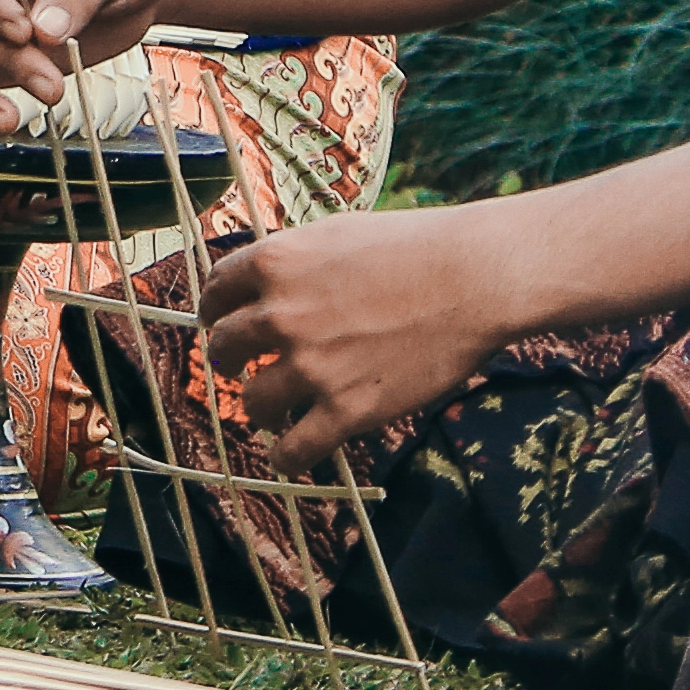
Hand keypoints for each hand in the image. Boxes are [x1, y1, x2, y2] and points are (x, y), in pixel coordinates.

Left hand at [192, 204, 517, 467]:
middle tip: (241, 367)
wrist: (474, 278)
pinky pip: (294, 449)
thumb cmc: (416, 247)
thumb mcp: (338, 234)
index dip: (215, 310)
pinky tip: (289, 453)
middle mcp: (281, 314)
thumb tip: (271, 280)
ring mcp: (311, 365)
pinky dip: (285, 455)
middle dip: (229, 359)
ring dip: (258, 408)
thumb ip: (296, 260)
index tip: (221, 323)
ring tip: (270, 411)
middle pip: (225, 347)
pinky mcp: (346, 409)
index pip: (217, 290)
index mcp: (276, 262)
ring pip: (253, 401)